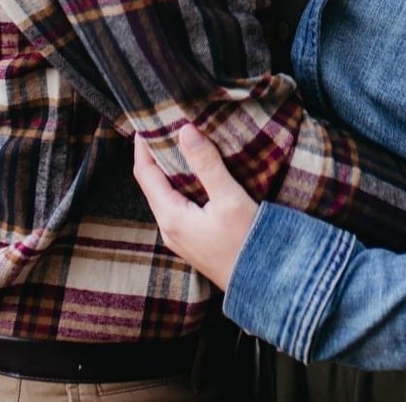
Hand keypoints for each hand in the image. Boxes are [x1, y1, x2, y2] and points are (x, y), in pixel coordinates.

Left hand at [132, 123, 259, 289]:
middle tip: (163, 126)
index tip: (147, 122)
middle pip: (151, 183)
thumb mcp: (229, 199)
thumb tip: (185, 130)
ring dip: (167, 170)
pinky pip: (176, 205)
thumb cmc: (246, 243)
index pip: (144, 173)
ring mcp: (179, 237)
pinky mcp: (192, 240)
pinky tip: (195, 175)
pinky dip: (179, 184)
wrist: (263, 284)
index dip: (142, 146)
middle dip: (154, 154)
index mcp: (170, 216)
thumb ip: (206, 164)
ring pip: (164, 195)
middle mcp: (168, 228)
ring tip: (179, 144)